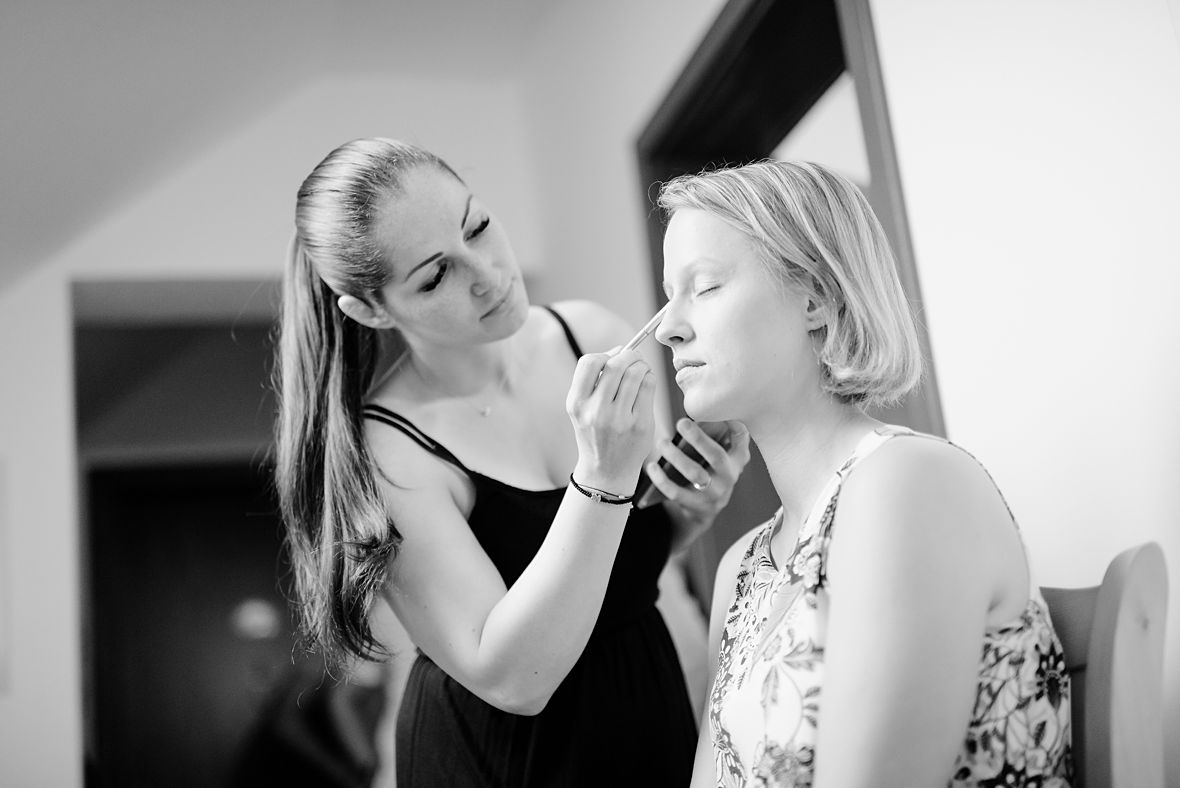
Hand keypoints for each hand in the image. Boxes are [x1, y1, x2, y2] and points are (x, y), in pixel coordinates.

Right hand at [566, 347, 655, 493]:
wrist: (606, 472)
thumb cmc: (596, 434)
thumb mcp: (582, 410)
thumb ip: (595, 381)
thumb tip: (620, 350)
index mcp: (576, 404)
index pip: (588, 363)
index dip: (605, 354)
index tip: (614, 356)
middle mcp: (595, 411)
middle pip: (616, 365)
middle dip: (629, 355)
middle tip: (635, 358)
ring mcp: (619, 419)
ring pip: (636, 373)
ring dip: (642, 365)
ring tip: (642, 370)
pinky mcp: (640, 425)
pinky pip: (649, 387)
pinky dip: (650, 378)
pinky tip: (647, 383)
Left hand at [645, 419, 750, 528]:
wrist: (706, 508)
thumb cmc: (710, 473)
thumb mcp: (722, 456)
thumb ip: (720, 437)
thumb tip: (703, 415)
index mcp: (735, 461)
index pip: (741, 442)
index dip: (734, 427)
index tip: (721, 415)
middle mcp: (727, 477)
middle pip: (716, 456)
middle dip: (698, 438)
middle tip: (682, 423)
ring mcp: (712, 492)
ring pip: (694, 473)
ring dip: (676, 456)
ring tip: (663, 443)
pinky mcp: (694, 503)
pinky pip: (675, 492)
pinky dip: (662, 479)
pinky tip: (652, 467)